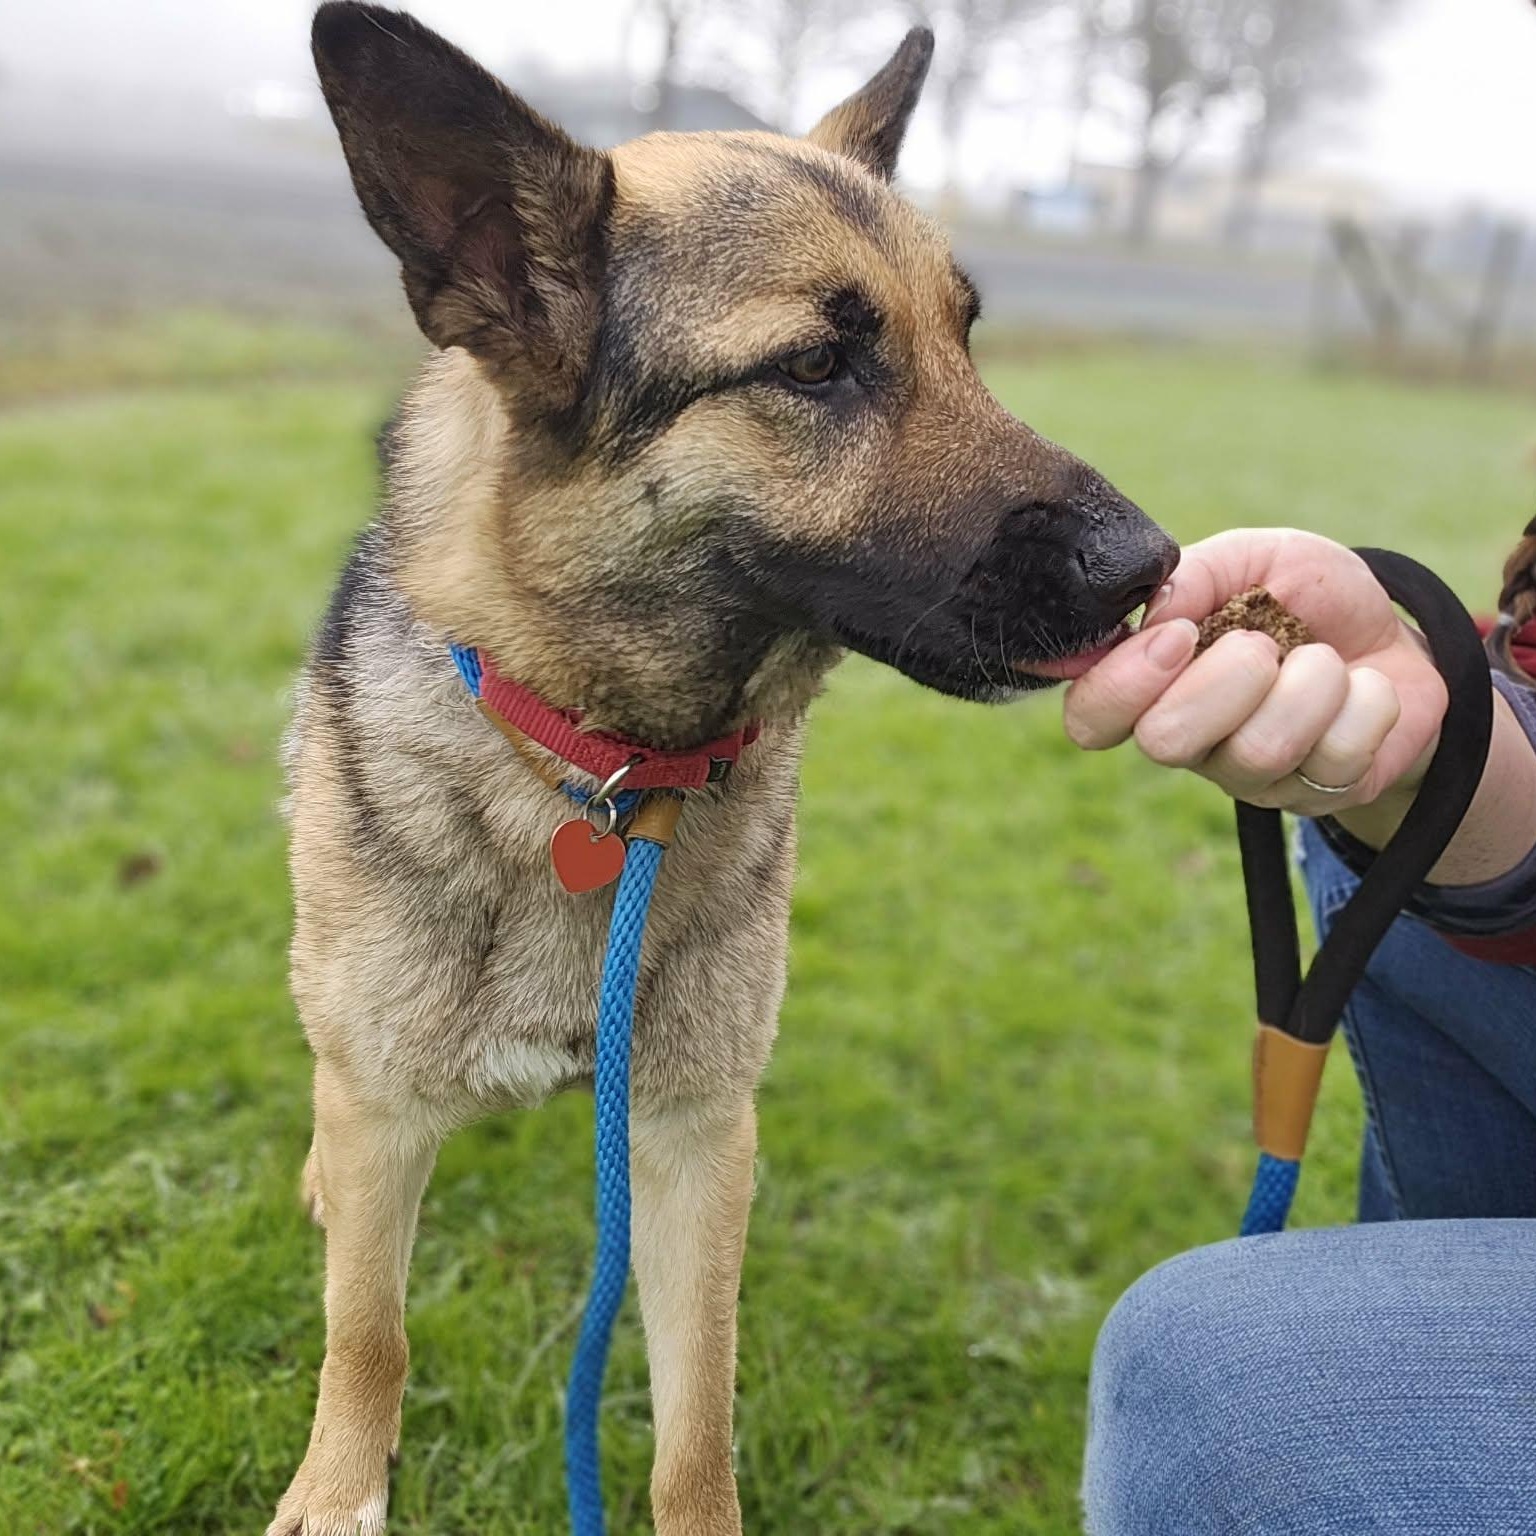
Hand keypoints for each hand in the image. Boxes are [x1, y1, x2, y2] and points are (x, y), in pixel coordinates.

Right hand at [1062, 529, 1447, 816]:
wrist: (1392, 633)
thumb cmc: (1304, 596)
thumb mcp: (1251, 557)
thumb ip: (1196, 575)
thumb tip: (1159, 614)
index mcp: (1151, 683)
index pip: (1089, 716)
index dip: (1124, 681)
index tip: (1181, 634)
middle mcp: (1186, 740)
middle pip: (1164, 741)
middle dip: (1227, 678)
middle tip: (1263, 647)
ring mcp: (1247, 776)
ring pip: (1259, 750)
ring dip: (1312, 682)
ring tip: (1324, 661)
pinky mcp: (1314, 797)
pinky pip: (1335, 758)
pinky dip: (1366, 701)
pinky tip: (1361, 690)